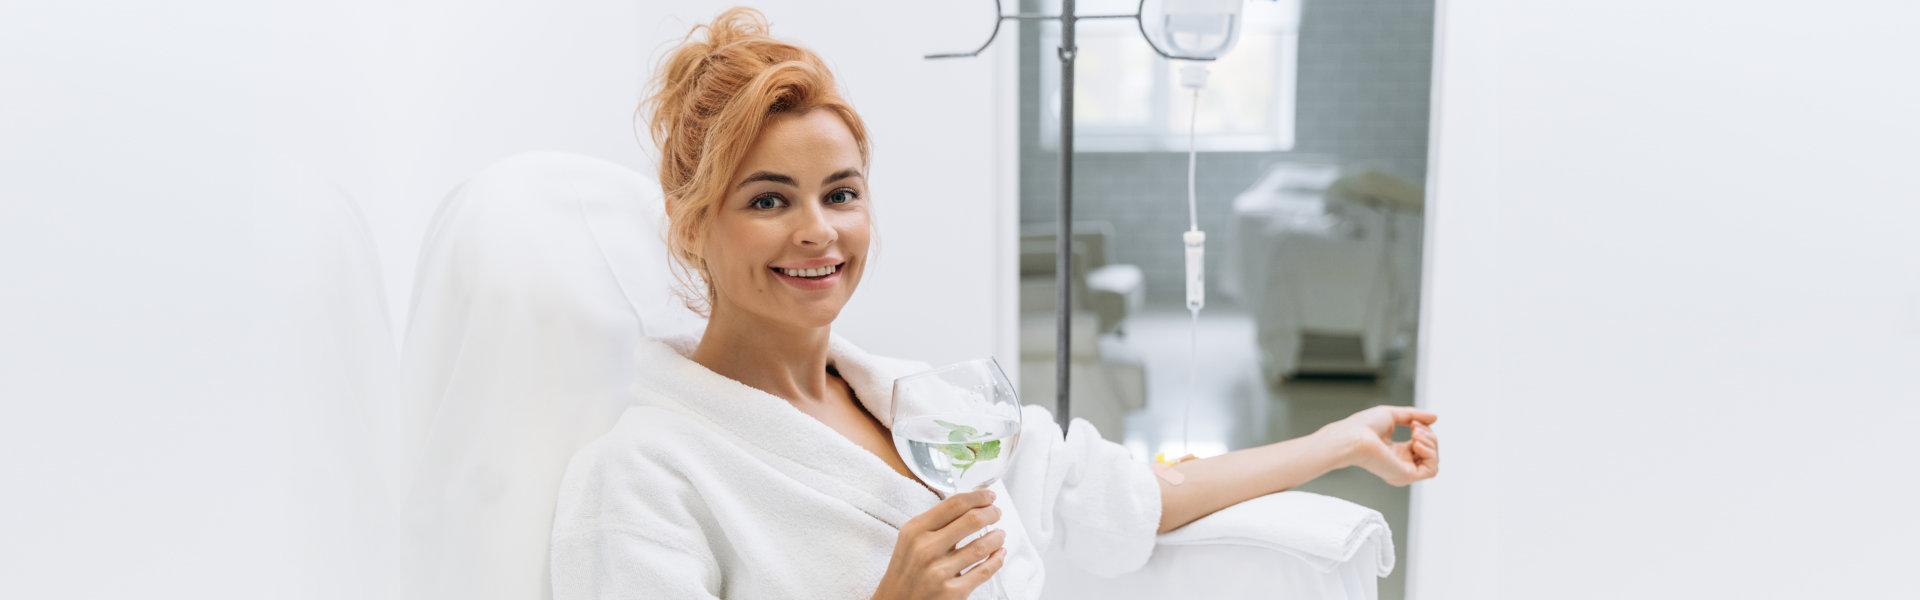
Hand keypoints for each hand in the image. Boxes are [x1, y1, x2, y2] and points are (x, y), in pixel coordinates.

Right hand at [871, 489, 1006, 599]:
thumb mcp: (909, 541)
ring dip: (997, 537)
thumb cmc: (905, 571)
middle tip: (997, 513)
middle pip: (972, 520)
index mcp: (915, 530)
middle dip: (992, 513)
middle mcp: (926, 549)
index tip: (989, 496)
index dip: (978, 496)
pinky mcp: (952, 592)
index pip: (954, 504)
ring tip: (1000, 534)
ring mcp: (939, 572)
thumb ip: (934, 524)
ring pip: (982, 546)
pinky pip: (984, 571)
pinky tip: (999, 554)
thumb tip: (969, 507)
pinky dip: (997, 560)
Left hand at [1317, 405, 1439, 486]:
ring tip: (1416, 434)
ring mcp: (1403, 471)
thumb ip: (1414, 416)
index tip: (1413, 422)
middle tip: (1415, 427)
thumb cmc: (1363, 426)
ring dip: (1431, 443)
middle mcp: (1401, 463)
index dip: (1425, 432)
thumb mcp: (1393, 415)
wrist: (1353, 436)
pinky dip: (1430, 454)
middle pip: (1431, 452)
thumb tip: (1434, 418)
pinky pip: (1431, 470)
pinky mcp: (1405, 476)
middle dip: (1429, 435)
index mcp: (1396, 451)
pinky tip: (1416, 443)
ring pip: (1433, 461)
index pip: (1422, 445)